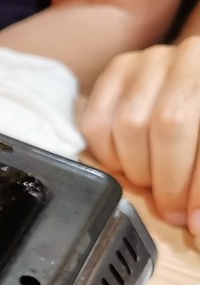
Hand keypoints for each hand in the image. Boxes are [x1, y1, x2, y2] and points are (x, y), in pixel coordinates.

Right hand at [79, 36, 199, 234]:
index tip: (194, 222)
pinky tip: (125, 162)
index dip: (197, 188)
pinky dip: (107, 154)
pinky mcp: (117, 70)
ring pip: (128, 124)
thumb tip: (198, 226)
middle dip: (167, 180)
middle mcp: (189, 59)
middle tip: (171, 208)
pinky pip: (95, 121)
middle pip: (168, 125)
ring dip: (136, 168)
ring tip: (150, 181)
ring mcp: (149, 61)